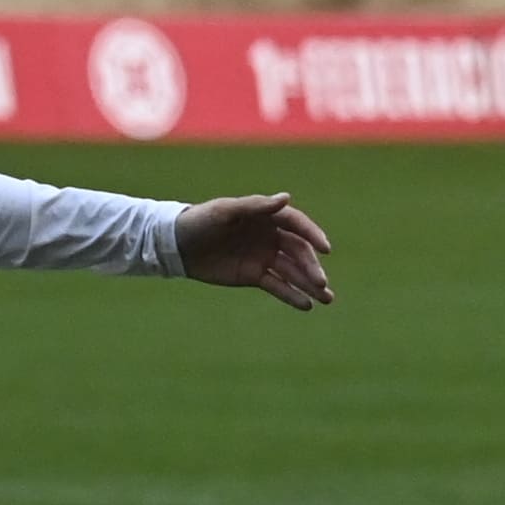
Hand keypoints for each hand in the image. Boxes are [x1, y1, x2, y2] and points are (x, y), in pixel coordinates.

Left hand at [176, 193, 332, 308]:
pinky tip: (306, 306)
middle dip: (311, 267)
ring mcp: (264, 257)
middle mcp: (270, 236)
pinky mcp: (255, 276)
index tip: (325, 248)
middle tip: (321, 282)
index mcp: (266, 216)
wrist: (177, 245)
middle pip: (298, 252)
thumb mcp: (225, 211)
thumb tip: (286, 198)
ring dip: (310, 284)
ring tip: (327, 299)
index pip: (296, 225)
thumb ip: (255, 206)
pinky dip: (292, 296)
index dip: (312, 235)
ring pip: (292, 272)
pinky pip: (278, 286)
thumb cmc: (200, 221)